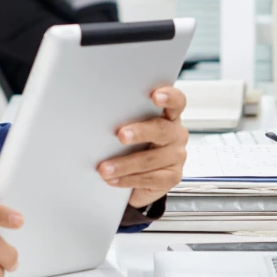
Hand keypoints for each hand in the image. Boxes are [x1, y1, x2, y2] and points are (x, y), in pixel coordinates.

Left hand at [98, 87, 187, 208]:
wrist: (139, 179)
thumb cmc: (132, 147)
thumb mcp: (130, 129)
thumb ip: (124, 121)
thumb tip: (99, 119)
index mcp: (168, 116)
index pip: (176, 101)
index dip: (169, 97)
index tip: (155, 96)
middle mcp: (175, 134)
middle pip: (162, 129)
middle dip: (140, 132)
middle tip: (121, 135)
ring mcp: (176, 156)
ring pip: (151, 159)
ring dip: (125, 164)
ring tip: (105, 169)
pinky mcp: (172, 177)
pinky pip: (150, 179)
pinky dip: (128, 180)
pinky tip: (114, 180)